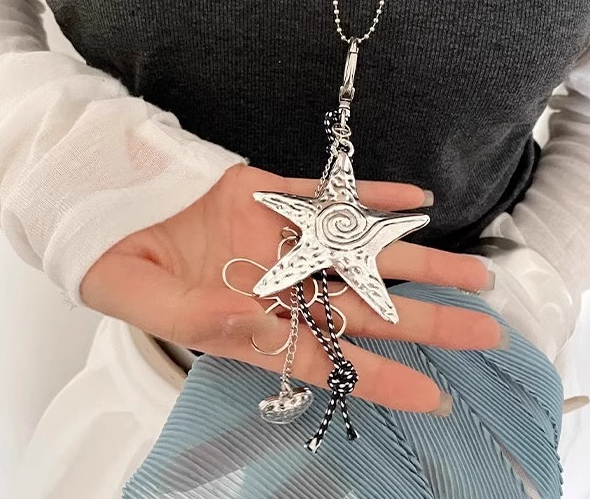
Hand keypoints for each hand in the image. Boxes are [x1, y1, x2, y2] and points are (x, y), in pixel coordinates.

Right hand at [80, 163, 502, 413]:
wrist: (102, 205)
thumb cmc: (114, 264)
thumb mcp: (143, 302)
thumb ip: (196, 319)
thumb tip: (249, 322)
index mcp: (249, 324)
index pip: (324, 359)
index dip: (376, 379)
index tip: (433, 397)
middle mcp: (276, 284)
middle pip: (362, 307)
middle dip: (423, 321)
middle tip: (486, 334)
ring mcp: (277, 237)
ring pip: (358, 251)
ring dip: (415, 261)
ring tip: (474, 274)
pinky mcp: (269, 192)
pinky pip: (328, 193)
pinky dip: (369, 196)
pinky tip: (414, 203)